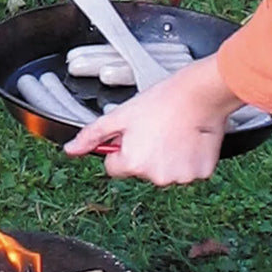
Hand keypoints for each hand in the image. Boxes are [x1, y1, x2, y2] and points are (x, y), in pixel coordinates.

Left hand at [63, 55, 242, 185]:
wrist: (200, 93)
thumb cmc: (162, 101)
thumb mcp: (120, 116)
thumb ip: (92, 136)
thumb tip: (70, 150)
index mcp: (132, 164)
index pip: (114, 167)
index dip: (121, 149)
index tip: (134, 134)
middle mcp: (155, 177)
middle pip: (140, 171)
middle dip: (145, 154)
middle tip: (156, 131)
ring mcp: (179, 177)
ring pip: (165, 172)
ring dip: (167, 158)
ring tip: (173, 133)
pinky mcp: (200, 174)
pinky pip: (188, 171)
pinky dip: (188, 159)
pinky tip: (188, 140)